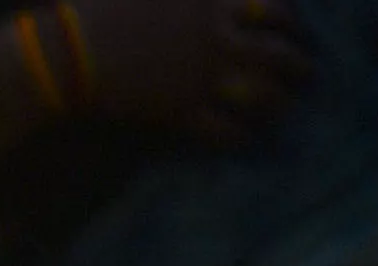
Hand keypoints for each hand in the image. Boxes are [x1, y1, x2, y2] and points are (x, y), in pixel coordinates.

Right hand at [67, 0, 304, 141]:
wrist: (69, 51)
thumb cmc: (104, 10)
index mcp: (216, 3)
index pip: (276, 10)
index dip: (293, 24)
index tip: (298, 33)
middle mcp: (219, 39)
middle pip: (279, 54)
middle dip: (300, 67)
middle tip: (307, 77)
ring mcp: (202, 78)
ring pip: (262, 95)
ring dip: (279, 105)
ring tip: (285, 112)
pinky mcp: (180, 112)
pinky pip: (225, 130)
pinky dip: (241, 137)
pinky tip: (246, 140)